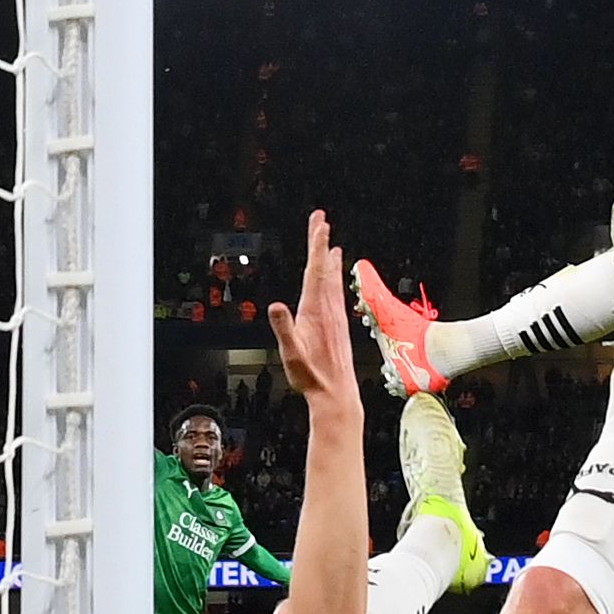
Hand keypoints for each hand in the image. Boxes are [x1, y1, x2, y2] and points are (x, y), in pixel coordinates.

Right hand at [261, 211, 349, 397]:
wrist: (336, 393)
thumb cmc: (312, 375)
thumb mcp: (291, 353)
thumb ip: (283, 328)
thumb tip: (275, 305)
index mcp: (315, 310)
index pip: (315, 270)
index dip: (317, 245)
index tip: (321, 224)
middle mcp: (328, 308)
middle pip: (324, 268)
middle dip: (322, 243)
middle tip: (321, 220)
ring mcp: (335, 316)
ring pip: (332, 280)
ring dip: (329, 260)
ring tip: (331, 245)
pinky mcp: (338, 324)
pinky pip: (335, 293)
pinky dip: (333, 279)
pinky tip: (334, 281)